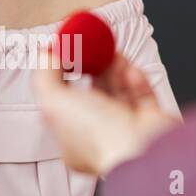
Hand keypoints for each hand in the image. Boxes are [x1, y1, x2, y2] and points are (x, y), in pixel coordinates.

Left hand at [32, 45, 179, 175]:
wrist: (142, 149)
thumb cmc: (99, 137)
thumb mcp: (54, 102)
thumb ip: (45, 76)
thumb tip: (47, 55)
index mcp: (72, 138)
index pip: (62, 101)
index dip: (61, 73)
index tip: (65, 50)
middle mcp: (99, 135)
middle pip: (92, 92)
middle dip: (92, 66)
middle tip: (92, 46)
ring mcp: (126, 127)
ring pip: (118, 90)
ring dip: (114, 68)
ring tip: (112, 53)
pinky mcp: (150, 120)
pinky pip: (141, 94)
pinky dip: (135, 79)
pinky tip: (131, 71)